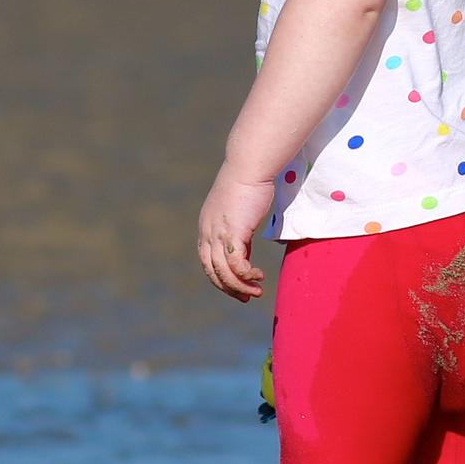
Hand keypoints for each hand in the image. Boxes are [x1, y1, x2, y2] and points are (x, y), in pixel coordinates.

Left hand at [197, 164, 273, 301]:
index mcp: (206, 226)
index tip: (236, 288)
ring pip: (224, 271)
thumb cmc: (248, 183)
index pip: (206, 261)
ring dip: (240, 286)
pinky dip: (246, 275)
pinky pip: (236, 264)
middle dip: (229, 288)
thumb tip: (245, 244)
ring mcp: (217, 232)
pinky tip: (258, 276)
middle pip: (212, 270)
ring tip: (257, 292)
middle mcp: (207, 231)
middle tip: (246, 297)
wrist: (249, 166)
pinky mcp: (232, 232)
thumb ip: (237, 230)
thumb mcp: (238, 211)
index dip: (220, 278)